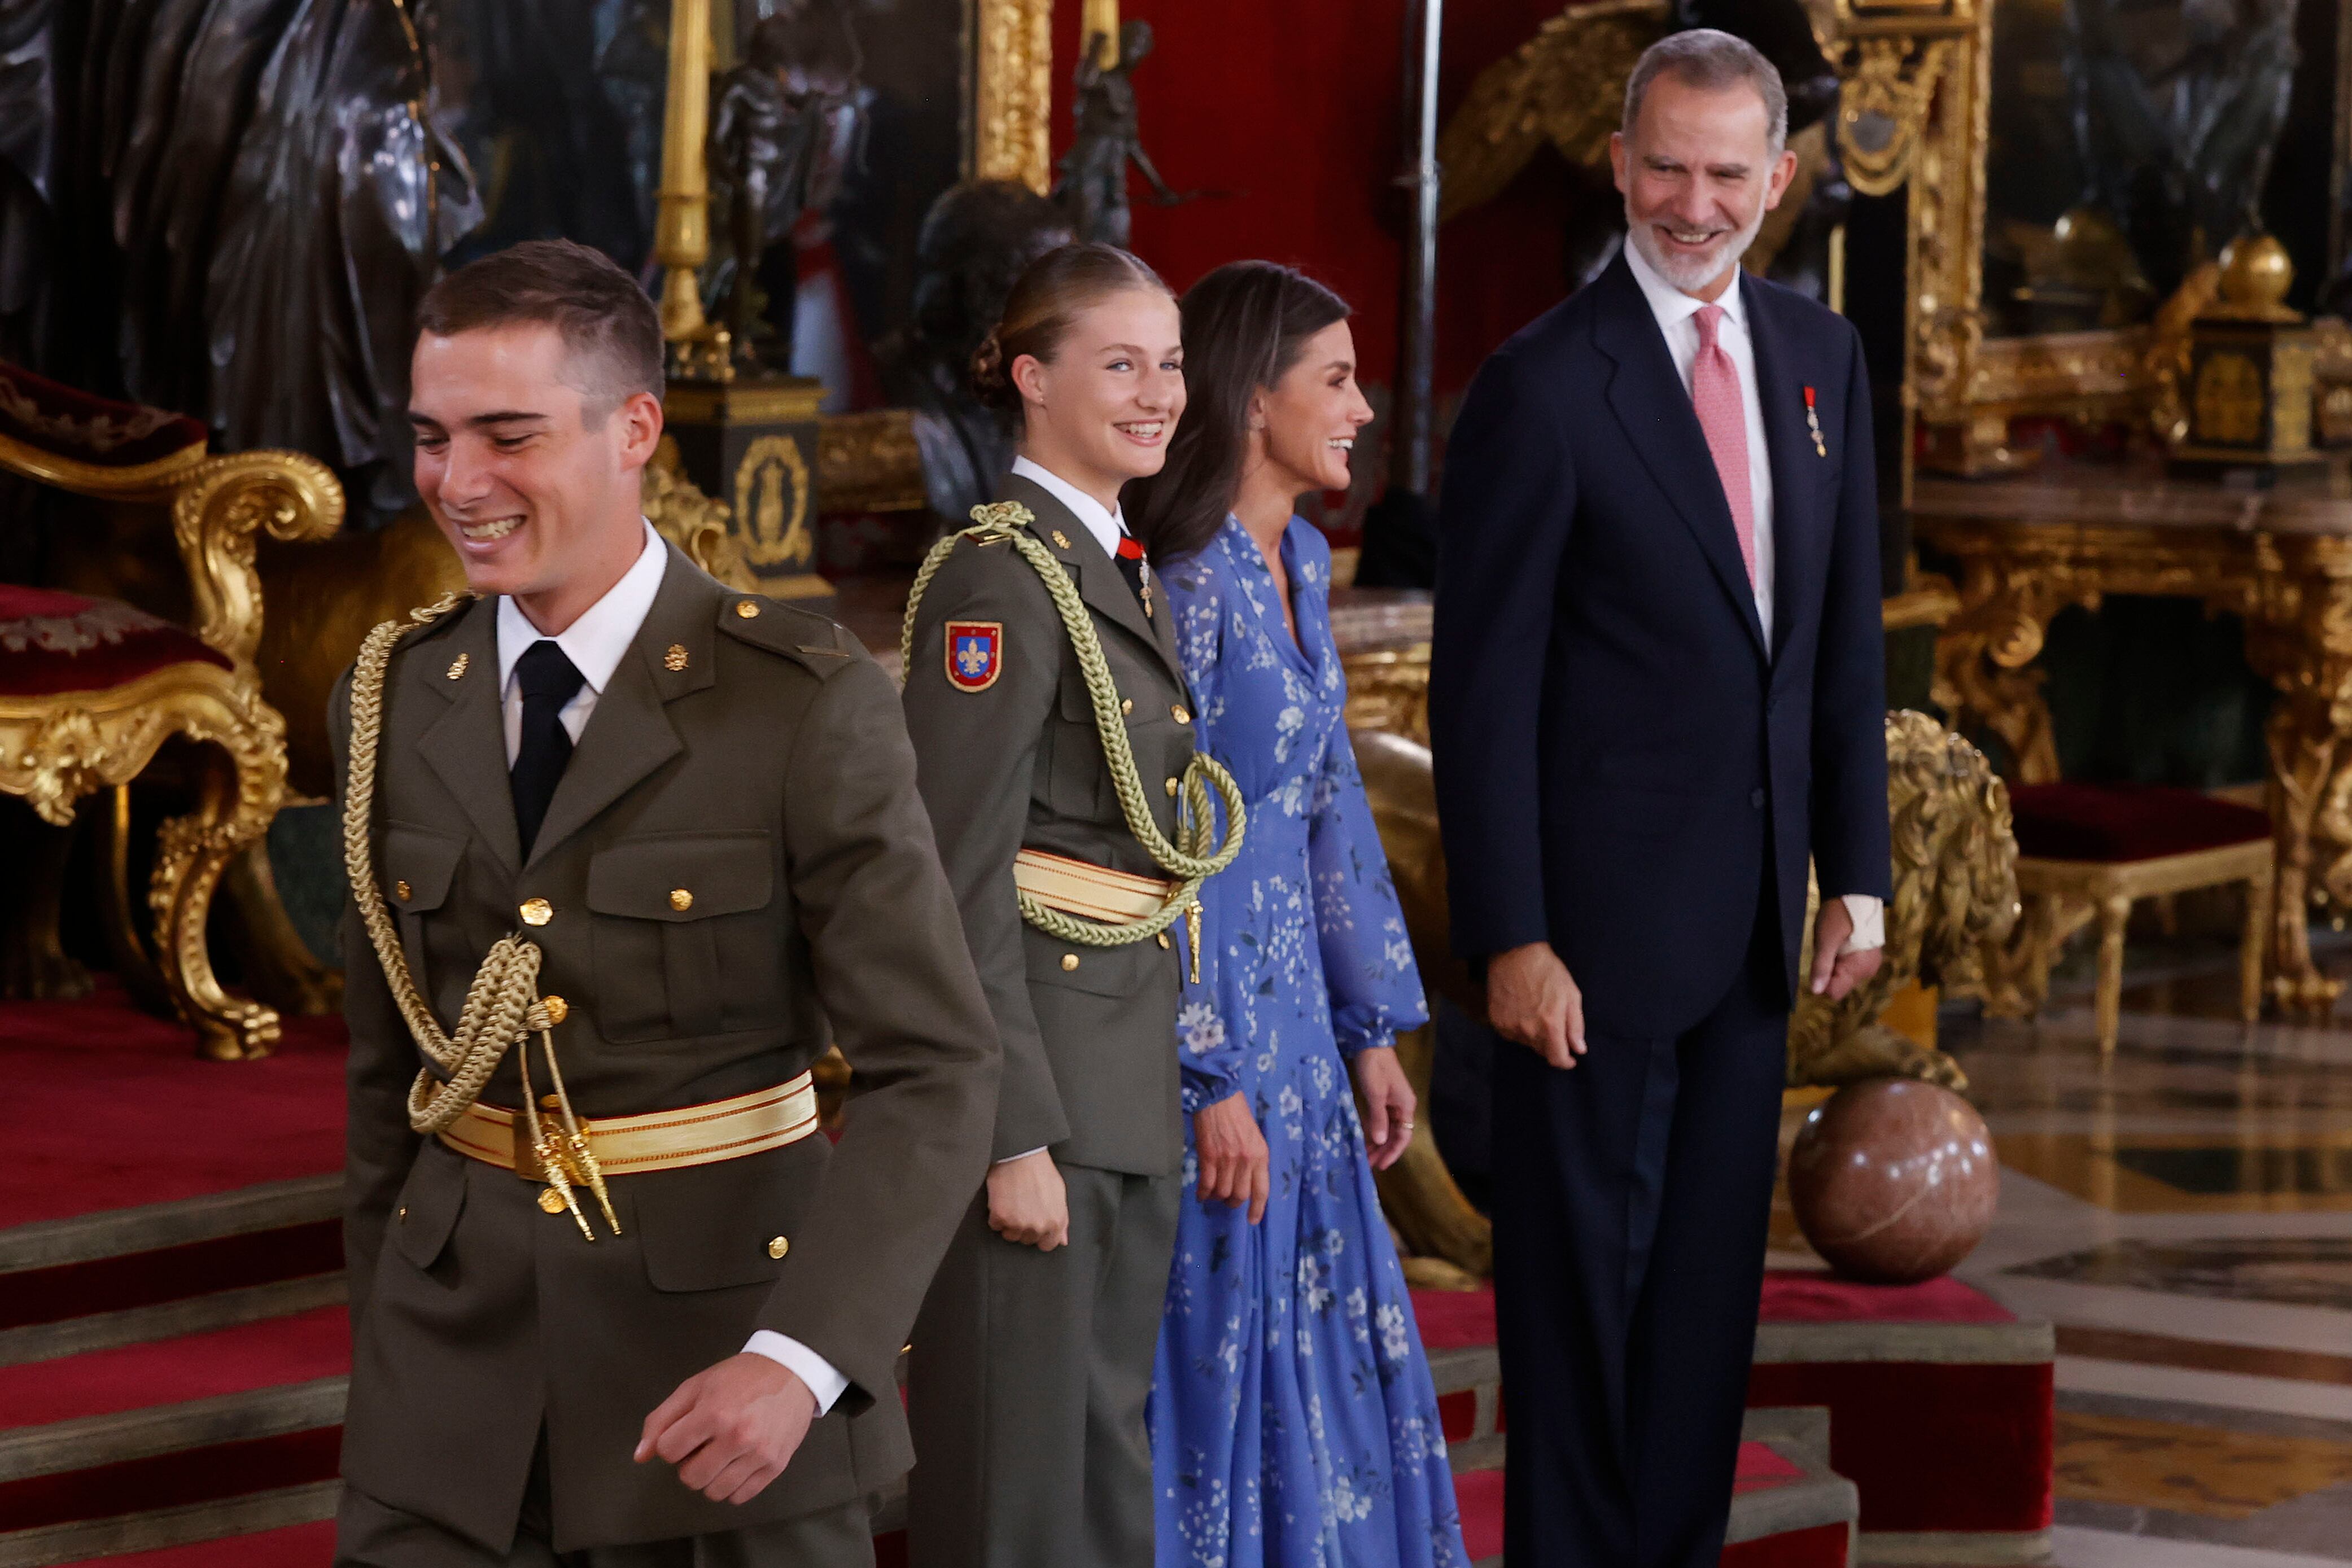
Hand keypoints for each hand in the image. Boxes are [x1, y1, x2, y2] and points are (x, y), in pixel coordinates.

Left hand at [635, 1352, 815, 1504]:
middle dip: (689, 1463)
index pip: (668, 1452)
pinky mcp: (775, 1466)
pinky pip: (740, 1497)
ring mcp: (759, 1454)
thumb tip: (641, 1456)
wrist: (792, 1372)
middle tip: (704, 1444)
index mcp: (714, 1413)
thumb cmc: (740, 1377)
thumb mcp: (695, 1387)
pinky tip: (737, 1464)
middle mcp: (737, 1437)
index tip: (686, 1432)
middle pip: (690, 1478)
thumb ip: (662, 1419)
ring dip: (711, 1477)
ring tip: (721, 1454)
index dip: (672, 1442)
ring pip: (714, 1492)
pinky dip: (732, 1486)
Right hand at [986, 1149, 1068, 1249]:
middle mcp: (1038, 1226)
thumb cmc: (1041, 1171)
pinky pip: (995, 1225)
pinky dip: (996, 1215)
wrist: (1020, 1155)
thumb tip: (1062, 1240)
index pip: (1047, 1245)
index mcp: (1056, 1222)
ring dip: (1009, 1223)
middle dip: (1024, 1227)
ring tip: (1012, 1202)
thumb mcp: (1059, 1194)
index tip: (1035, 1225)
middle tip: (1023, 1206)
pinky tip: (1002, 1199)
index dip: (1041, 1236)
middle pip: (1027, 1240)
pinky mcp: (1000, 1217)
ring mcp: (1018, 1223)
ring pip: (1010, 1235)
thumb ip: (1062, 1220)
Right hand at [1193, 1091, 1269, 1222]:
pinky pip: (1206, 1184)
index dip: (1257, 1209)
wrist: (1218, 1097)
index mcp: (1261, 1155)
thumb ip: (1254, 1159)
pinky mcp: (1208, 1157)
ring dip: (1217, 1197)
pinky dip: (1203, 1193)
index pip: (1262, 1190)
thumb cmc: (1238, 1114)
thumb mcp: (1255, 1137)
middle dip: (1233, 1202)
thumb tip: (1247, 1180)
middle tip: (1227, 1200)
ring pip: (1223, 1192)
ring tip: (1213, 1194)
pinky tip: (1201, 1194)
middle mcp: (1246, 1160)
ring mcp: (1226, 1160)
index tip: (1252, 1220)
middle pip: (1240, 1195)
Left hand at [1350, 1047, 1415, 1170]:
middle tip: (1369, 1165)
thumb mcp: (1375, 1094)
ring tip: (1365, 1156)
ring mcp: (1392, 1103)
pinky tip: (1363, 1140)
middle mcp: (1402, 1106)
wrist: (1370, 1044)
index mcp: (1406, 1105)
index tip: (1381, 1165)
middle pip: (1395, 1134)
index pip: (1404, 1136)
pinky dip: (1373, 1131)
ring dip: (1377, 1143)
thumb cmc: (1374, 1067)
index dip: (1393, 1152)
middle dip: (1383, 1150)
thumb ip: (1378, 1118)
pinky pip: (1380, 1120)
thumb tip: (1380, 1141)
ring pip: (1387, 1129)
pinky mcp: (1382, 1098)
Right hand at [1486, 942, 1584, 1067]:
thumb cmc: (1548, 971)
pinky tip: (1522, 1011)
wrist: (1515, 954)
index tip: (1570, 1058)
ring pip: (1527, 1043)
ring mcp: (1510, 1027)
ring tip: (1536, 1013)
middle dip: (1551, 1044)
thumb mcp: (1571, 994)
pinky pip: (1511, 1034)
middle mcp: (1529, 1031)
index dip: (1565, 1061)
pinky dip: (1519, 1028)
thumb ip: (1575, 1025)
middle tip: (1553, 1024)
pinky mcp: (1497, 1021)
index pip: (1557, 1059)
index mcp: (1550, 1025)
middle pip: (1542, 1051)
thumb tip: (1579, 1049)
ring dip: (1534, 1035)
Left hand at [1809, 898, 1883, 1000]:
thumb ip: (1822, 966)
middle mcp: (1868, 970)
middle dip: (1828, 970)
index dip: (1822, 979)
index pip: (1834, 992)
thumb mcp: (1826, 940)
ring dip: (1834, 963)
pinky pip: (1848, 967)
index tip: (1820, 960)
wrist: (1854, 893)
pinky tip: (1840, 943)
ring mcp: (1869, 964)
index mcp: (1860, 968)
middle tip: (1828, 948)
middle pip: (1838, 984)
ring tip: (1835, 944)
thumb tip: (1817, 991)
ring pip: (1842, 976)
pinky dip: (1840, 958)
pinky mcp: (1866, 958)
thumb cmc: (1839, 915)